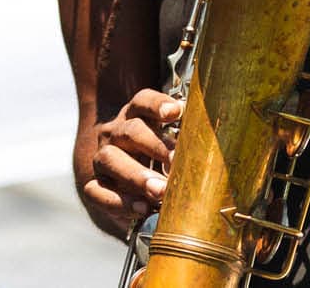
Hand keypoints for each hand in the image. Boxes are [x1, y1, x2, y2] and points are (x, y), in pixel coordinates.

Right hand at [77, 89, 180, 234]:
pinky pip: (96, 191)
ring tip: (159, 190)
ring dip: (136, 175)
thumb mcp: (172, 141)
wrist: (128, 183)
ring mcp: (102, 158)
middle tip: (175, 162)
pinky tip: (142, 208)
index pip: (142, 101)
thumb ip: (187, 138)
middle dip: (153, 146)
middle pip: (129, 131)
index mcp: (137, 115)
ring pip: (109, 159)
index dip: (157, 104)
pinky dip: (119, 201)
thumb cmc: (161, 157)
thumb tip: (214, 144)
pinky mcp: (95, 184)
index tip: (176, 111)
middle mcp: (117, 133)